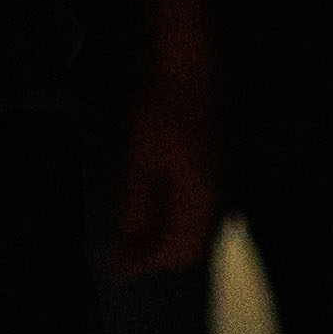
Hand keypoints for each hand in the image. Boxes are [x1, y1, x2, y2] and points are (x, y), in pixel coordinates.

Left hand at [109, 58, 219, 275]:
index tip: (119, 263)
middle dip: (158, 255)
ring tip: (130, 234)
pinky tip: (147, 211)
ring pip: (192, 230)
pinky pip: (192, 213)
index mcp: (199, 198)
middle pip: (190, 246)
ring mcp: (212, 183)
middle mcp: (212, 197)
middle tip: (123, 250)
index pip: (179, 250)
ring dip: (163, 240)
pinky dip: (169, 222)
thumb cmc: (158, 113)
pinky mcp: (206, 171)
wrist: (182, 70)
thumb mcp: (139, 161)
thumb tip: (126, 247)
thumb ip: (135, 208)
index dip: (149, 262)